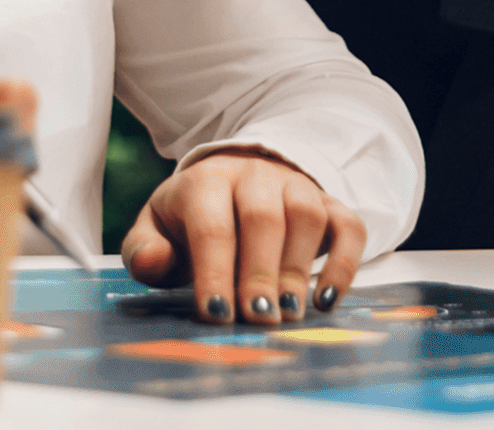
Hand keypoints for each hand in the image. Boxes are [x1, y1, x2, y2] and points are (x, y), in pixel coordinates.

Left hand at [120, 149, 365, 322]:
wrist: (234, 179)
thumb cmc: (192, 217)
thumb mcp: (158, 228)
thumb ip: (145, 249)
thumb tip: (152, 263)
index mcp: (205, 180)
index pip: (211, 225)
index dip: (214, 271)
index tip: (217, 315)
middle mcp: (252, 173)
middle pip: (261, 217)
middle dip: (259, 272)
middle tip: (258, 318)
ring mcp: (295, 184)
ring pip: (305, 215)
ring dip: (297, 267)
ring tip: (288, 313)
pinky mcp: (329, 203)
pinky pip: (348, 225)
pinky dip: (344, 263)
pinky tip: (326, 300)